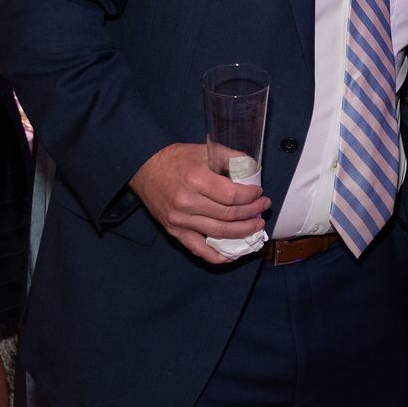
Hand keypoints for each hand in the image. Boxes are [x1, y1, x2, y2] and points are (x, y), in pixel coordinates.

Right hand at [129, 143, 271, 263]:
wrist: (144, 169)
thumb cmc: (177, 158)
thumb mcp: (205, 150)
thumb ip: (231, 158)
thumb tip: (253, 169)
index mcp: (196, 180)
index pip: (232, 196)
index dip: (251, 197)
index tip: (260, 193)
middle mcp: (187, 203)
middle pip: (229, 215)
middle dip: (252, 213)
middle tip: (263, 207)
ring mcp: (180, 220)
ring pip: (219, 233)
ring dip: (243, 232)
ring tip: (256, 226)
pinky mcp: (174, 232)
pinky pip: (198, 250)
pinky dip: (217, 256)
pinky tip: (233, 254)